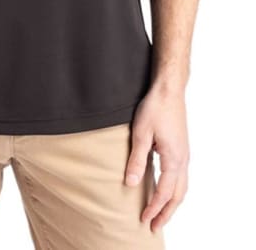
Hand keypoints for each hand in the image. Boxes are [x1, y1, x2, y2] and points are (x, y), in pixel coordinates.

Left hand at [124, 85, 189, 231]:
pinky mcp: (181, 147)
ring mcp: (184, 153)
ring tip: (161, 213)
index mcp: (174, 159)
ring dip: (172, 202)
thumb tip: (132, 183)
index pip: (164, 192)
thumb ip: (137, 160)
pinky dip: (174, 189)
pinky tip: (165, 188)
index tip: (144, 220)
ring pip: (182, 186)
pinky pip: (181, 176)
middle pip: (178, 194)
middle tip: (155, 226)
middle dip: (167, 212)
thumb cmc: (155, 108)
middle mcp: (183, 159)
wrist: (169, 89)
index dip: (154, 208)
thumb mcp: (141, 134)